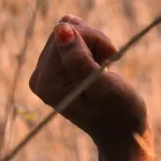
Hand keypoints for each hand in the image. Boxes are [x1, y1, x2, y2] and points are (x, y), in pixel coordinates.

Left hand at [28, 15, 147, 145]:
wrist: (121, 132)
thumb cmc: (119, 112)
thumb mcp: (103, 86)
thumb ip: (80, 59)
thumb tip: (60, 28)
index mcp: (46, 82)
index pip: (66, 34)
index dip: (95, 40)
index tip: (110, 60)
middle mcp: (39, 77)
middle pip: (64, 30)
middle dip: (94, 41)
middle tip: (108, 64)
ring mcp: (45, 73)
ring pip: (69, 30)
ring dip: (94, 43)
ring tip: (104, 68)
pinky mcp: (54, 69)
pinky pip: (69, 36)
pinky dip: (90, 44)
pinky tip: (98, 64)